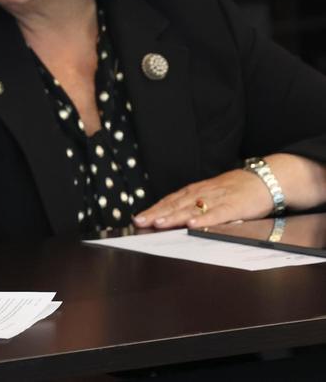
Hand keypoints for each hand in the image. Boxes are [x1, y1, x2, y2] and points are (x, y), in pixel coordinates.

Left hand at [133, 168, 271, 229]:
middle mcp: (204, 193)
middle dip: (156, 213)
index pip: (170, 200)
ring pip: (192, 209)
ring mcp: (218, 199)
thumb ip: (195, 204)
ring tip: (158, 223)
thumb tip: (174, 216)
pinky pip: (217, 214)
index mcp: (197, 190)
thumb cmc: (237, 189)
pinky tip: (192, 226)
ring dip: (174, 216)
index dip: (154, 209)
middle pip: (176, 204)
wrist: (267, 179)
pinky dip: (204, 220)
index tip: (137, 218)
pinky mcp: (234, 207)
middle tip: (139, 222)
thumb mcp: (212, 194)